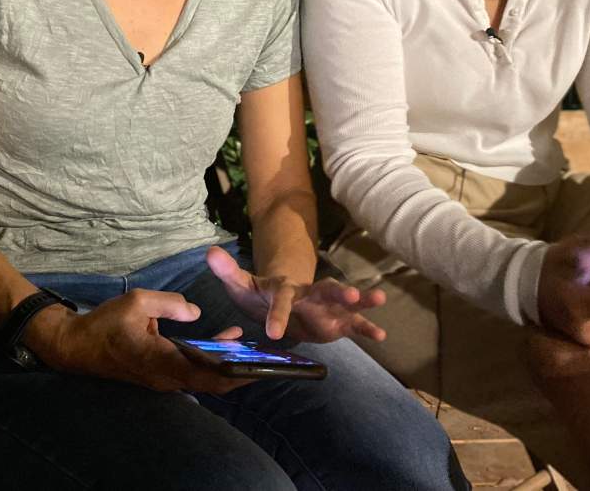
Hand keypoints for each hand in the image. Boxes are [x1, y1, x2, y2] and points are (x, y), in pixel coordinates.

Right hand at [26, 288, 252, 394]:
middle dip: (241, 373)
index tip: (259, 366)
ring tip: (255, 348)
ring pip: (204, 379)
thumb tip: (195, 311)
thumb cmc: (105, 324)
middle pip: (212, 383)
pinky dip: (213, 361)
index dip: (235, 373)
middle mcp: (165, 377)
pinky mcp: (160, 374)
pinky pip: (193, 372)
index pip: (206, 375)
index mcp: (161, 361)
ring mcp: (163, 379)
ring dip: (229, 367)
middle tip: (269, 359)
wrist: (76, 346)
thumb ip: (171, 303)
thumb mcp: (137, 302)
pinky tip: (228, 342)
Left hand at [206, 246, 386, 342]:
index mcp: (285, 289)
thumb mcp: (241, 284)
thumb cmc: (259, 293)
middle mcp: (309, 295)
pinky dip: (366, 328)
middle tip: (353, 294)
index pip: (282, 299)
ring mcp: (325, 307)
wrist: (278, 300)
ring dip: (362, 301)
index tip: (273, 332)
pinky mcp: (335, 322)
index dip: (278, 314)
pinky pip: (353, 325)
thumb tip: (209, 253)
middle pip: (325, 290)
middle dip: (339, 292)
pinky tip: (381, 336)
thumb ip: (228, 271)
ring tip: (379, 298)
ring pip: (346, 302)